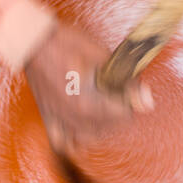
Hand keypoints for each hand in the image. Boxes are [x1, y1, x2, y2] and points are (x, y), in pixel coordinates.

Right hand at [23, 19, 152, 153]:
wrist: (34, 40)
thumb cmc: (65, 43)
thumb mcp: (102, 57)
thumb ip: (127, 83)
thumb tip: (147, 101)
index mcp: (89, 103)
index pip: (125, 114)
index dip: (130, 97)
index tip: (126, 86)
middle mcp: (75, 116)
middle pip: (110, 127)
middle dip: (118, 110)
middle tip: (115, 91)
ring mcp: (60, 119)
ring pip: (90, 137)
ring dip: (101, 125)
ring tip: (103, 107)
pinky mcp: (48, 117)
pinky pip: (63, 142)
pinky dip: (73, 138)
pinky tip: (80, 125)